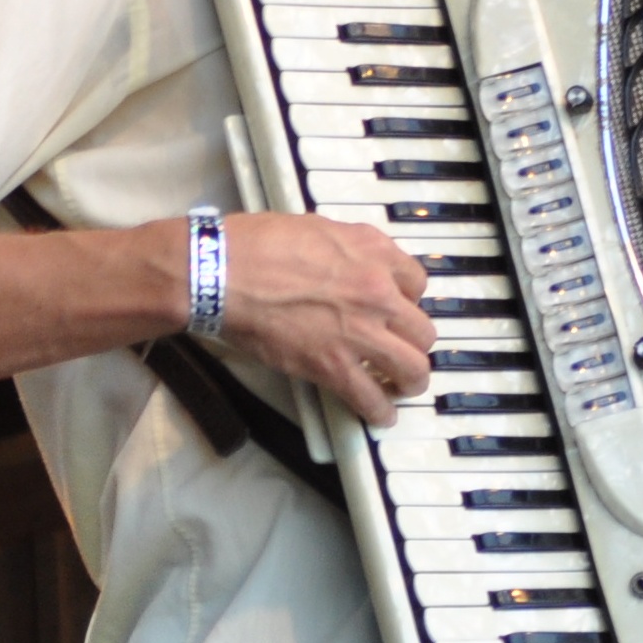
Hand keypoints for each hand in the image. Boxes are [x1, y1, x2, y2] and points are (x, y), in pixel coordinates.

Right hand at [212, 212, 431, 425]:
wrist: (219, 273)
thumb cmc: (253, 244)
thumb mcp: (317, 228)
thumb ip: (347, 249)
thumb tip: (350, 263)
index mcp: (374, 252)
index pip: (417, 283)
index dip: (407, 301)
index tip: (396, 312)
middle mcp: (378, 291)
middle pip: (422, 330)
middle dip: (414, 343)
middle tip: (401, 350)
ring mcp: (359, 331)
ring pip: (412, 367)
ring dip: (410, 381)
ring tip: (402, 387)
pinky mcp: (333, 365)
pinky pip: (371, 396)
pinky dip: (380, 411)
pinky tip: (380, 415)